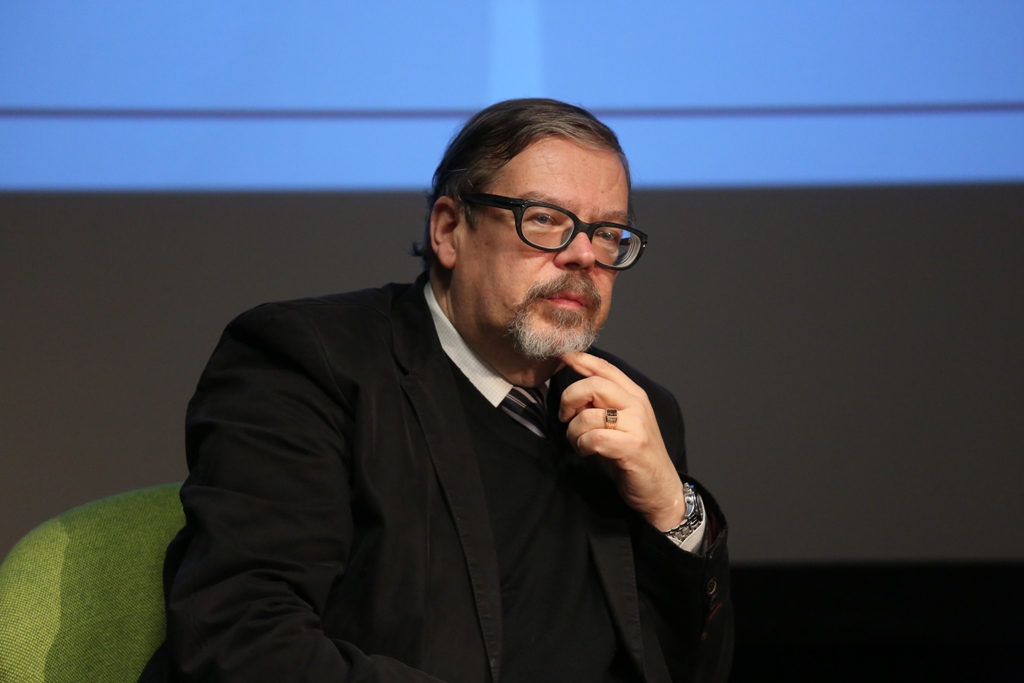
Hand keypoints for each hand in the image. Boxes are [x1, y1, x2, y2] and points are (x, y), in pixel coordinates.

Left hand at [558, 351, 686, 530]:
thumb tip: (572, 394)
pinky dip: (582, 446)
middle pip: (593, 384)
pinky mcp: (632, 446)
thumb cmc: (632, 456)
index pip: (604, 368)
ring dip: (573, 431)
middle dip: (569, 399)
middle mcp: (636, 404)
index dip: (580, 359)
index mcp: (633, 395)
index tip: (562, 355)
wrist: (660, 488)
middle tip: (564, 416)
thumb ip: (600, 405)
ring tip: (579, 442)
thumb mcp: (617, 423)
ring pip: (588, 415)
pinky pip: (593, 438)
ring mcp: (636, 424)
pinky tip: (587, 452)